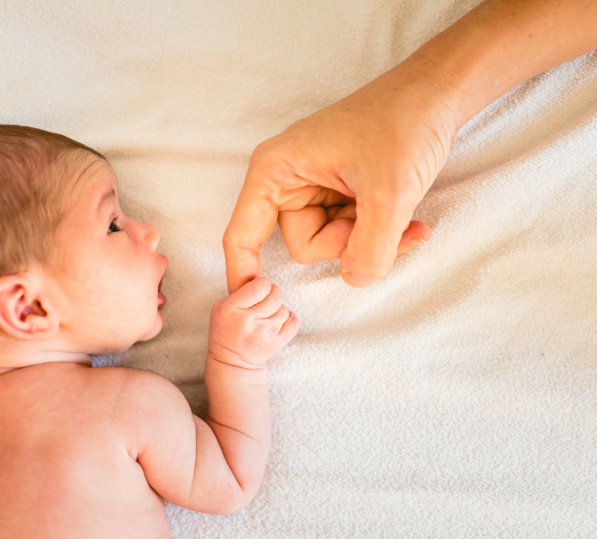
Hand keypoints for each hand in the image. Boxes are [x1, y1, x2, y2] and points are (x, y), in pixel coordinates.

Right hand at [208, 277, 298, 368]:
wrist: (232, 363)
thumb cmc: (226, 331)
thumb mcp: (220, 308)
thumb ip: (238, 293)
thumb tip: (260, 279)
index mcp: (233, 308)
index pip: (259, 286)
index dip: (264, 284)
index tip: (261, 288)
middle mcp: (250, 320)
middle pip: (275, 296)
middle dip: (274, 293)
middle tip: (268, 297)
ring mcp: (264, 333)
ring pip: (284, 309)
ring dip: (279, 309)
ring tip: (269, 314)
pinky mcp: (276, 343)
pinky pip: (293, 322)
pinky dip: (290, 319)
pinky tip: (280, 321)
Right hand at [223, 62, 456, 292]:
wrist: (437, 94)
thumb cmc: (404, 122)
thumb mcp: (389, 193)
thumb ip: (370, 250)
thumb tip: (356, 279)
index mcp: (276, 171)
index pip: (242, 234)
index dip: (242, 272)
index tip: (247, 304)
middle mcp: (289, 180)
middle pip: (304, 245)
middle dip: (347, 242)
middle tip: (381, 215)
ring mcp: (315, 187)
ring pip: (332, 242)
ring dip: (370, 238)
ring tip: (402, 211)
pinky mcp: (339, 192)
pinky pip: (351, 232)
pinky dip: (380, 233)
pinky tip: (410, 221)